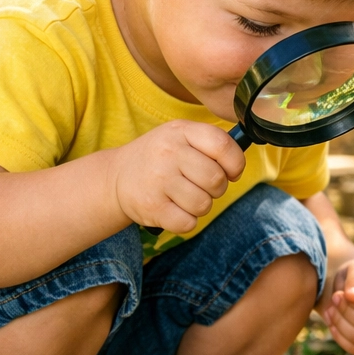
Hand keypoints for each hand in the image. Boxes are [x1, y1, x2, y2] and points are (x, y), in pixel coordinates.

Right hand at [109, 120, 244, 232]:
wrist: (116, 176)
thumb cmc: (161, 157)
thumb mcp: (182, 136)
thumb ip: (212, 143)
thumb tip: (237, 166)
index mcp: (181, 131)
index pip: (223, 146)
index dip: (235, 163)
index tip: (231, 172)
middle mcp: (168, 153)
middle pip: (216, 179)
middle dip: (217, 189)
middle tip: (202, 186)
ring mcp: (158, 180)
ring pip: (204, 204)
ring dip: (201, 205)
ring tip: (186, 196)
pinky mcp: (151, 207)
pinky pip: (188, 223)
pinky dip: (186, 221)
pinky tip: (174, 209)